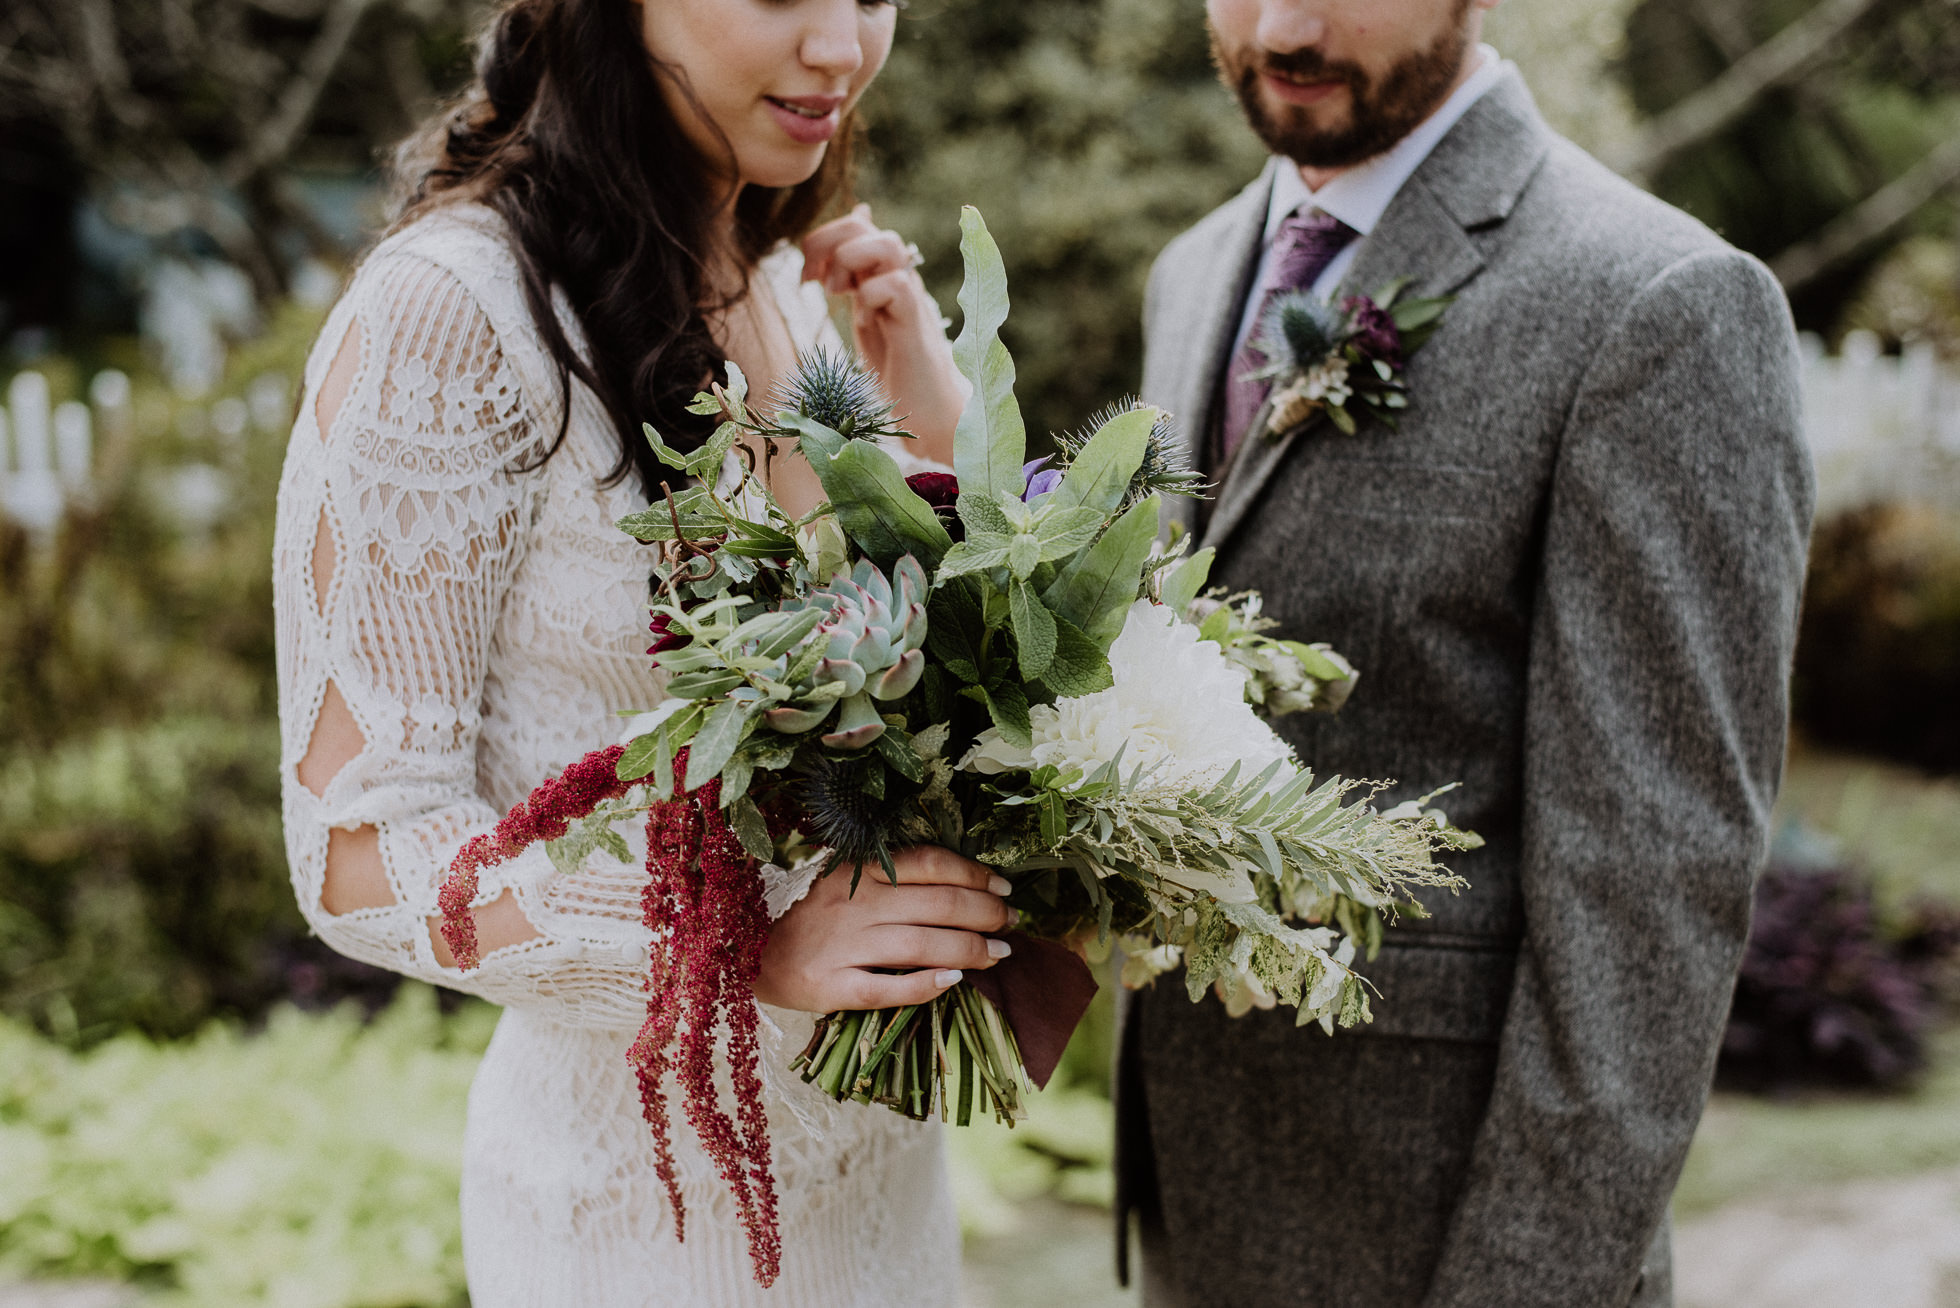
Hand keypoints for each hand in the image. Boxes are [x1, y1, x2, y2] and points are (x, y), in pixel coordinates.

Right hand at [754, 845, 1013, 1012]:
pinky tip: (954, 982)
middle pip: (936, 904)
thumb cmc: (807, 918)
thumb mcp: (844, 885)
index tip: (1003, 888)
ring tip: (999, 954)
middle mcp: (853, 905)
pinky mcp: (830, 986)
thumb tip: (959, 888)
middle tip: (1011, 923)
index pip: (929, 863)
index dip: (974, 873)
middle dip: (984, 913)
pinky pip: (886, 988)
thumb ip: (891, 882)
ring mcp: (841, 946)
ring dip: (969, 949)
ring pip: (920, 944)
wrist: (741, 954)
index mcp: (858, 872)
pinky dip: (925, 985)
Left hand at [801, 205, 965, 456]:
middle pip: (861, 226)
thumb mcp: (866, 311)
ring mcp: (908, 298)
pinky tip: (866, 323)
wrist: (927, 409)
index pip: (853, 224)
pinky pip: (897, 285)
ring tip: (839, 295)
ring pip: (887, 243)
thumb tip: (853, 234)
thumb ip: (856, 275)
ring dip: (850, 263)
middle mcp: (897, 277)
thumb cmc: (896, 365)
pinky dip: (871, 299)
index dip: (822, 241)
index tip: (807, 278)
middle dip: (826, 246)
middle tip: (814, 284)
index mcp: (882, 273)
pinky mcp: (914, 323)